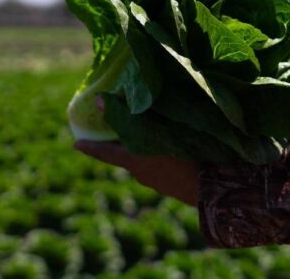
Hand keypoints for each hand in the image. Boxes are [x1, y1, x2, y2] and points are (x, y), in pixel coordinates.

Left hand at [73, 97, 198, 205]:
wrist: (213, 188)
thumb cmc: (183, 155)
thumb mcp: (153, 131)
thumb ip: (128, 116)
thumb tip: (101, 100)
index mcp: (134, 161)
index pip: (106, 153)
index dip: (91, 147)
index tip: (76, 145)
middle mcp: (143, 174)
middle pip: (128, 154)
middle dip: (125, 142)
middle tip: (123, 127)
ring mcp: (160, 183)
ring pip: (148, 160)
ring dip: (149, 147)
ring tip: (159, 131)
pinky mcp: (176, 185)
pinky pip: (164, 167)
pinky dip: (165, 155)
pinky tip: (178, 146)